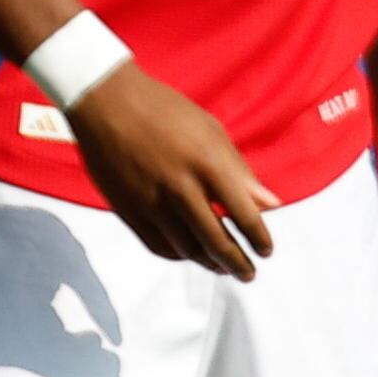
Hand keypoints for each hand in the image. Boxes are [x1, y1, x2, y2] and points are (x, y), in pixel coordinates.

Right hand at [62, 62, 275, 277]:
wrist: (106, 102)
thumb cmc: (166, 111)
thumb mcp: (212, 131)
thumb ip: (240, 172)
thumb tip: (271, 205)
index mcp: (208, 164)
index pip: (244, 216)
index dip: (259, 239)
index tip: (267, 251)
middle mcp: (181, 189)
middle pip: (217, 242)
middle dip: (238, 264)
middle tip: (249, 274)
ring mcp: (151, 203)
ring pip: (187, 250)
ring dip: (210, 263)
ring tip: (223, 268)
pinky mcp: (128, 211)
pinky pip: (158, 246)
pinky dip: (179, 256)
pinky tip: (191, 255)